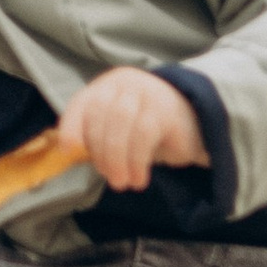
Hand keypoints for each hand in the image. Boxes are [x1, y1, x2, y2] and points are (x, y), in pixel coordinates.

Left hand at [60, 65, 204, 192]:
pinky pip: (143, 135)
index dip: (71, 125)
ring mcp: (146, 92)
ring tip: (123, 182)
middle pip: (99, 113)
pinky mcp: (165, 109)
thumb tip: (70, 153)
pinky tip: (139, 178)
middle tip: (109, 177)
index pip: (82, 102)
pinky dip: (136, 161)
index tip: (69, 151)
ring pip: (120, 123)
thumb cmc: (150, 130)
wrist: (197, 124)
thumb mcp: (120, 129)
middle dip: (99, 150)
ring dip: (116, 158)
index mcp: (107, 86)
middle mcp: (124, 84)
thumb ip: (97, 135)